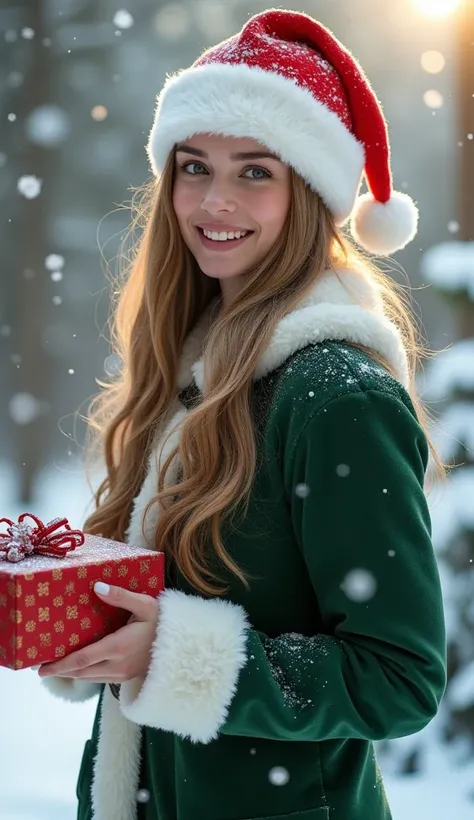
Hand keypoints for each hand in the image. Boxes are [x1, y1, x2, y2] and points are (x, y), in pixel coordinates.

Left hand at [37, 582, 158, 682]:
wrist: (184, 646)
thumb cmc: (164, 622)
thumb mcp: (145, 604)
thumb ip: (121, 596)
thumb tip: (97, 586)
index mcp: (118, 647)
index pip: (81, 660)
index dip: (60, 665)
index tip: (41, 668)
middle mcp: (117, 665)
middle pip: (81, 672)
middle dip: (60, 671)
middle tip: (40, 668)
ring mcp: (122, 674)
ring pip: (89, 678)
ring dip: (71, 674)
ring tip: (55, 667)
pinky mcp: (126, 676)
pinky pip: (99, 678)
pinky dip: (85, 674)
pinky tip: (79, 667)